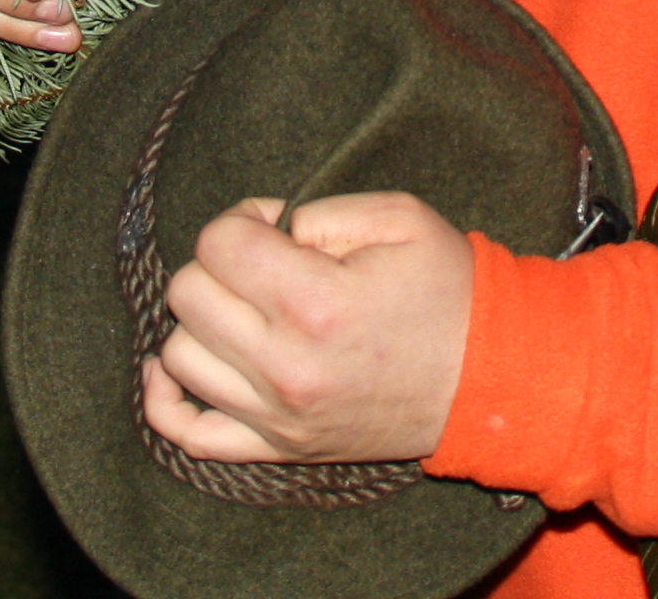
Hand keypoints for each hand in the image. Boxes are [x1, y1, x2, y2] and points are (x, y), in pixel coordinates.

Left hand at [143, 192, 473, 465]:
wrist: (489, 379)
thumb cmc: (448, 292)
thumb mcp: (400, 219)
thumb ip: (319, 211)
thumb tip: (264, 230)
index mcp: (317, 303)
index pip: (217, 244)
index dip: (242, 220)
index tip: (273, 227)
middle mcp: (287, 367)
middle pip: (187, 295)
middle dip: (219, 265)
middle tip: (265, 265)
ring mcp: (278, 416)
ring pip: (178, 355)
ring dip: (204, 322)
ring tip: (248, 311)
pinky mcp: (277, 448)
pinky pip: (188, 433)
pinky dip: (168, 398)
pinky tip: (182, 365)